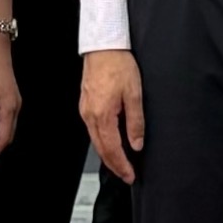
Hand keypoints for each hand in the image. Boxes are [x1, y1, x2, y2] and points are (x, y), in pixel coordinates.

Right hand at [79, 49, 146, 183]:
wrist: (103, 46)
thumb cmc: (118, 65)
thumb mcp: (134, 94)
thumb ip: (135, 122)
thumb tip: (136, 144)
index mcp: (103, 115)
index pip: (112, 149)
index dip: (122, 165)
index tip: (130, 176)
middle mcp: (90, 116)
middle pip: (101, 149)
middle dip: (114, 165)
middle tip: (126, 175)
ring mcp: (86, 110)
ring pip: (96, 141)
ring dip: (108, 155)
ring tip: (120, 164)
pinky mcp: (86, 105)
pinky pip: (93, 130)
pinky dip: (102, 142)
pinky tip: (110, 144)